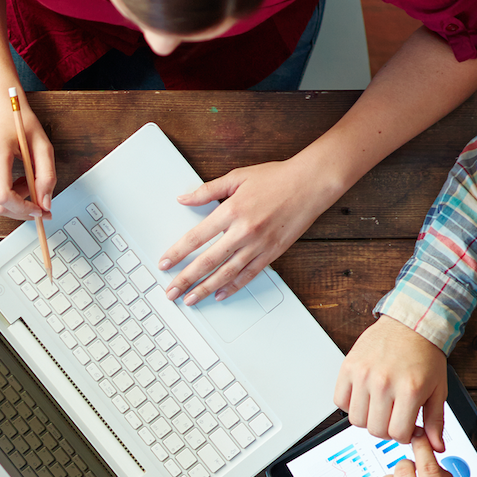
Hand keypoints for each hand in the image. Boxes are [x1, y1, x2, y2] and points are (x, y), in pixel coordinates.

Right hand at [0, 97, 54, 220]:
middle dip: (22, 208)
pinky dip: (5, 192)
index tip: (39, 210)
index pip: (4, 197)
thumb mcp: (41, 143)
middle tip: (39, 202)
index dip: (23, 209)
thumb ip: (47, 175)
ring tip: (26, 178)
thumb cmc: (16, 119)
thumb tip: (45, 204)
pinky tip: (11, 175)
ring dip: (15, 198)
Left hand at [158, 157, 338, 304]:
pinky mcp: (273, 252)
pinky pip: (249, 274)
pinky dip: (233, 286)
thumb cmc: (276, 177)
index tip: (163, 264)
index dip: (177, 253)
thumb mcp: (237, 177)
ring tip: (190, 299)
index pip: (196, 237)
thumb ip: (207, 191)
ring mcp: (259, 244)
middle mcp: (244, 231)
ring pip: (227, 272)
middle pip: (208, 261)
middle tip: (170, 292)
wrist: (312, 183)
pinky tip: (219, 295)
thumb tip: (182, 199)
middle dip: (185, 279)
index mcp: (231, 211)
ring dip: (205, 288)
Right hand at [335, 315, 447, 451]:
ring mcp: (363, 376)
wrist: (410, 325)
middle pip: (375, 429)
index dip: (403, 435)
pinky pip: (340, 401)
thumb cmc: (425, 355)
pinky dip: (350, 405)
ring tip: (378, 407)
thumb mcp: (438, 389)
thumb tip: (435, 446)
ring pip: (356, 419)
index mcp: (410, 390)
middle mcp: (384, 383)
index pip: (397, 433)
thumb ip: (436, 420)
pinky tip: (364, 397)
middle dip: (386, 429)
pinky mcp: (347, 368)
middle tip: (392, 418)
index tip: (406, 428)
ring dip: (367, 419)